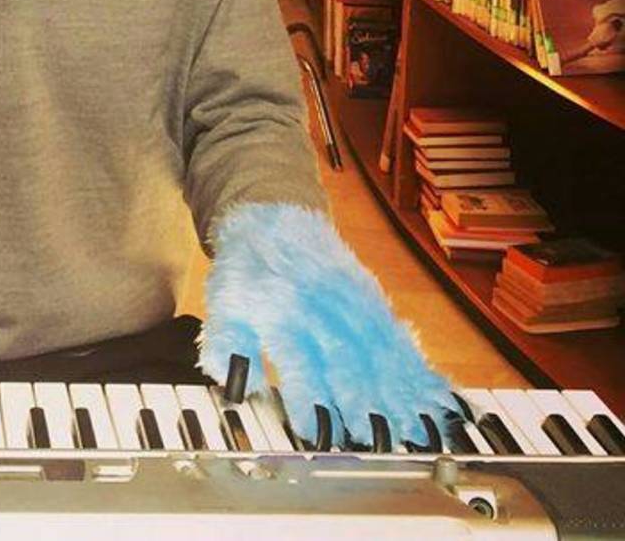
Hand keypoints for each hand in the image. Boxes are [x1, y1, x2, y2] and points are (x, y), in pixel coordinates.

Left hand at [199, 203, 453, 446]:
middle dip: (360, 403)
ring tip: (411, 430)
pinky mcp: (371, 298)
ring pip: (378, 351)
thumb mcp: (224, 302)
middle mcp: (322, 307)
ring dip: (396, 392)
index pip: (298, 360)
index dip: (308, 398)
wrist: (273, 215)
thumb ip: (227, 343)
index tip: (315, 432)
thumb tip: (234, 385)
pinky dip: (415, 368)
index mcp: (283, 311)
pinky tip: (431, 395)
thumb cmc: (248, 268)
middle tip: (373, 441)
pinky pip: (397, 337)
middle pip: (346, 360)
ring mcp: (352, 301)